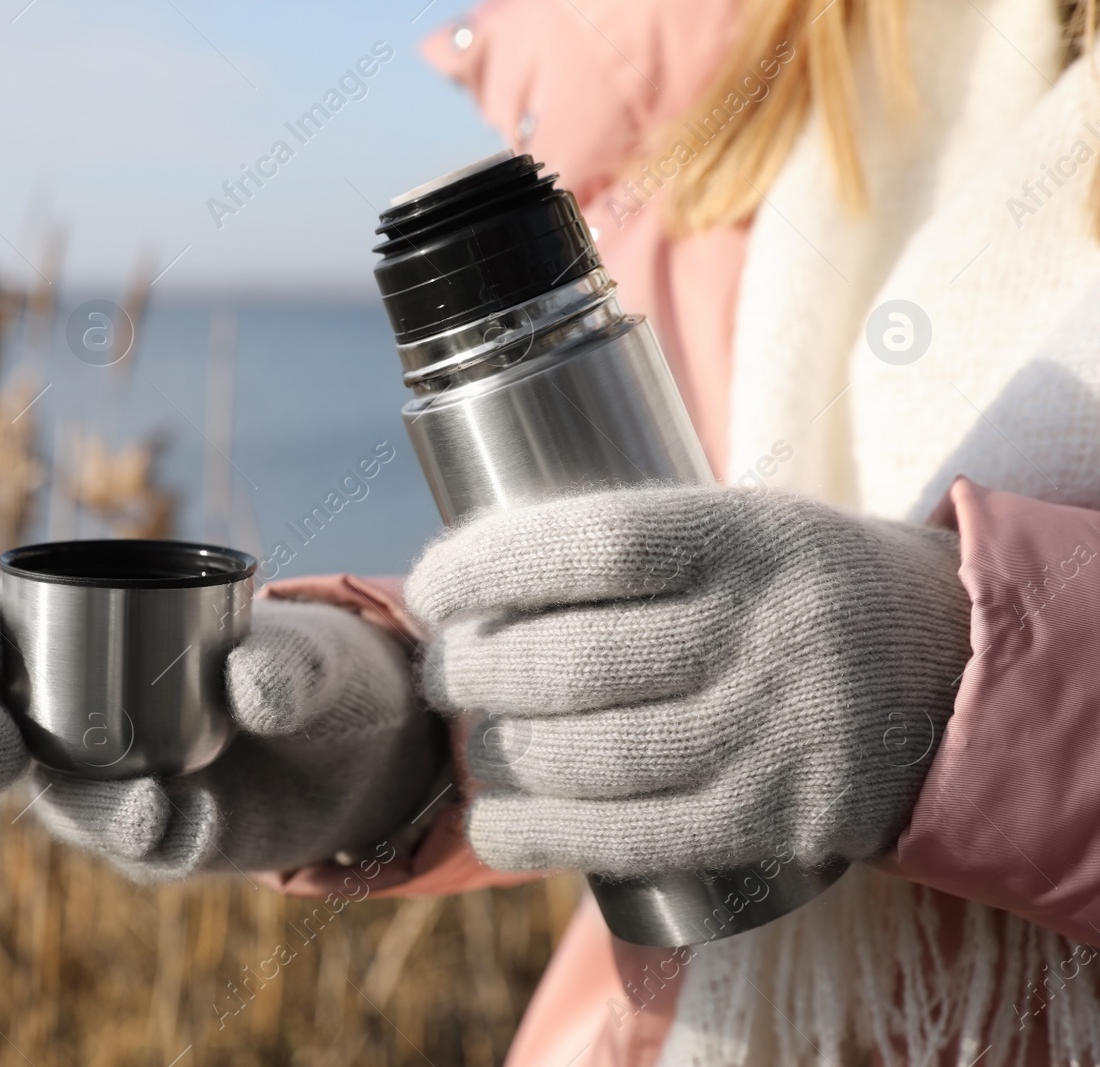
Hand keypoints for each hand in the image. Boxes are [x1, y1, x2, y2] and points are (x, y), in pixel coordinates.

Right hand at [0, 586, 442, 880]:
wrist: (361, 747)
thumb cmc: (308, 665)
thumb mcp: (314, 650)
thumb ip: (290, 659)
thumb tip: (248, 689)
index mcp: (85, 634)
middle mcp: (80, 714)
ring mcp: (114, 781)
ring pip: (63, 803)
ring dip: (90, 808)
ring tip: (148, 808)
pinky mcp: (158, 837)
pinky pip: (142, 849)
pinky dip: (164, 842)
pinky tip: (202, 825)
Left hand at [404, 485, 970, 877]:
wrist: (958, 670)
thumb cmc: (802, 587)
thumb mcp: (742, 524)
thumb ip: (631, 545)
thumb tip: (471, 580)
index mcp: (746, 539)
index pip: (590, 545)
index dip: (487, 567)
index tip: (432, 587)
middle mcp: (762, 634)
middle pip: (573, 662)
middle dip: (473, 671)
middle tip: (441, 672)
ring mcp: (771, 734)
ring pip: (589, 757)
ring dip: (498, 755)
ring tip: (471, 739)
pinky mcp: (774, 819)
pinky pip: (629, 838)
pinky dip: (541, 835)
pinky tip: (495, 823)